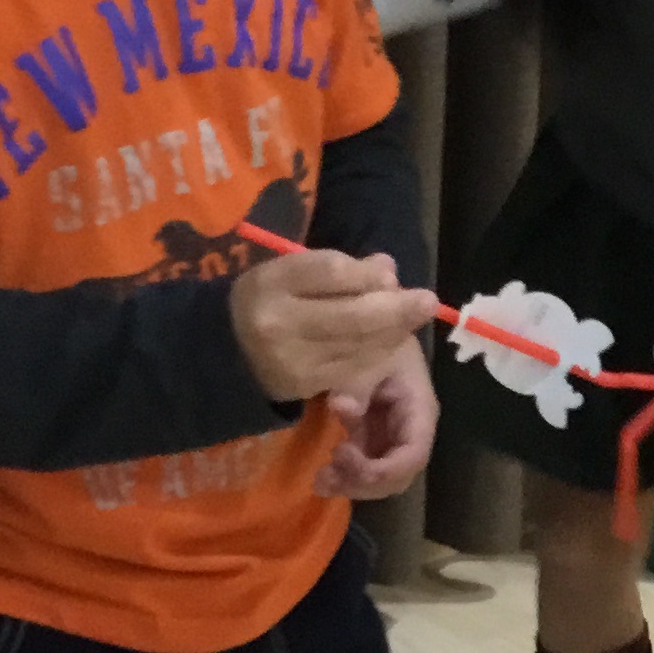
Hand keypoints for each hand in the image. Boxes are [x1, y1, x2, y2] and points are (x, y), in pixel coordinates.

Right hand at [232, 248, 437, 403]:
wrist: (225, 350)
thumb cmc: (267, 299)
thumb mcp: (290, 270)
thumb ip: (337, 268)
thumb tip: (387, 268)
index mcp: (273, 282)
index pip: (331, 272)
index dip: (367, 274)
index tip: (390, 272)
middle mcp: (280, 323)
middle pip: (352, 316)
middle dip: (396, 309)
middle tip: (428, 301)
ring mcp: (293, 359)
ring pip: (358, 345)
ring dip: (393, 332)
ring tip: (414, 316)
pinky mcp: (304, 384)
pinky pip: (352, 367)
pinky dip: (378, 352)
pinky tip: (391, 340)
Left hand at [318, 334, 437, 498]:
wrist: (373, 325)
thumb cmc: (377, 339)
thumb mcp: (369, 355)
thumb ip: (356, 384)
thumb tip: (342, 408)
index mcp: (419, 409)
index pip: (413, 454)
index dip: (385, 470)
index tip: (346, 460)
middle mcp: (411, 431)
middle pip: (399, 475)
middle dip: (364, 482)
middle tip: (327, 474)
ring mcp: (393, 437)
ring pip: (382, 478)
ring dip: (353, 484)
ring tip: (320, 480)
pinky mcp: (375, 437)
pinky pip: (367, 466)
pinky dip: (346, 476)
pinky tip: (322, 476)